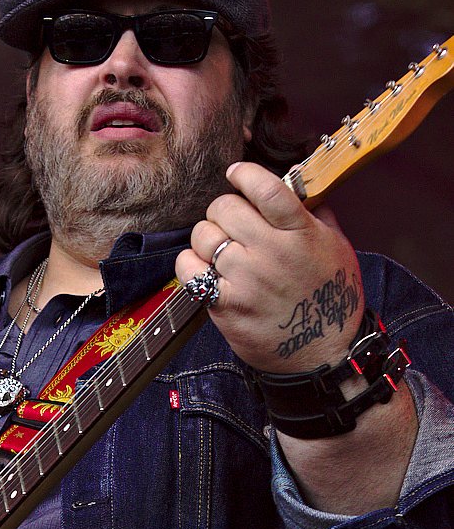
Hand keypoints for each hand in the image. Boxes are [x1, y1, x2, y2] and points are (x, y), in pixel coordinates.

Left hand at [175, 162, 364, 372]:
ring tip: (219, 247)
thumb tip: (296, 181)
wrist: (323, 355)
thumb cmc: (332, 300)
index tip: (235, 173)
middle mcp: (272, 253)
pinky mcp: (226, 305)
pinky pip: (190, 270)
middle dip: (224, 209)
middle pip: (226, 207)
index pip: (264, 188)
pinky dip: (190, 263)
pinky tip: (203, 266)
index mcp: (301, 234)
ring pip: (204, 235)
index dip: (243, 174)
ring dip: (207, 236)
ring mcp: (247, 280)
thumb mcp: (338, 248)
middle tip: (230, 221)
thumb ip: (316, 213)